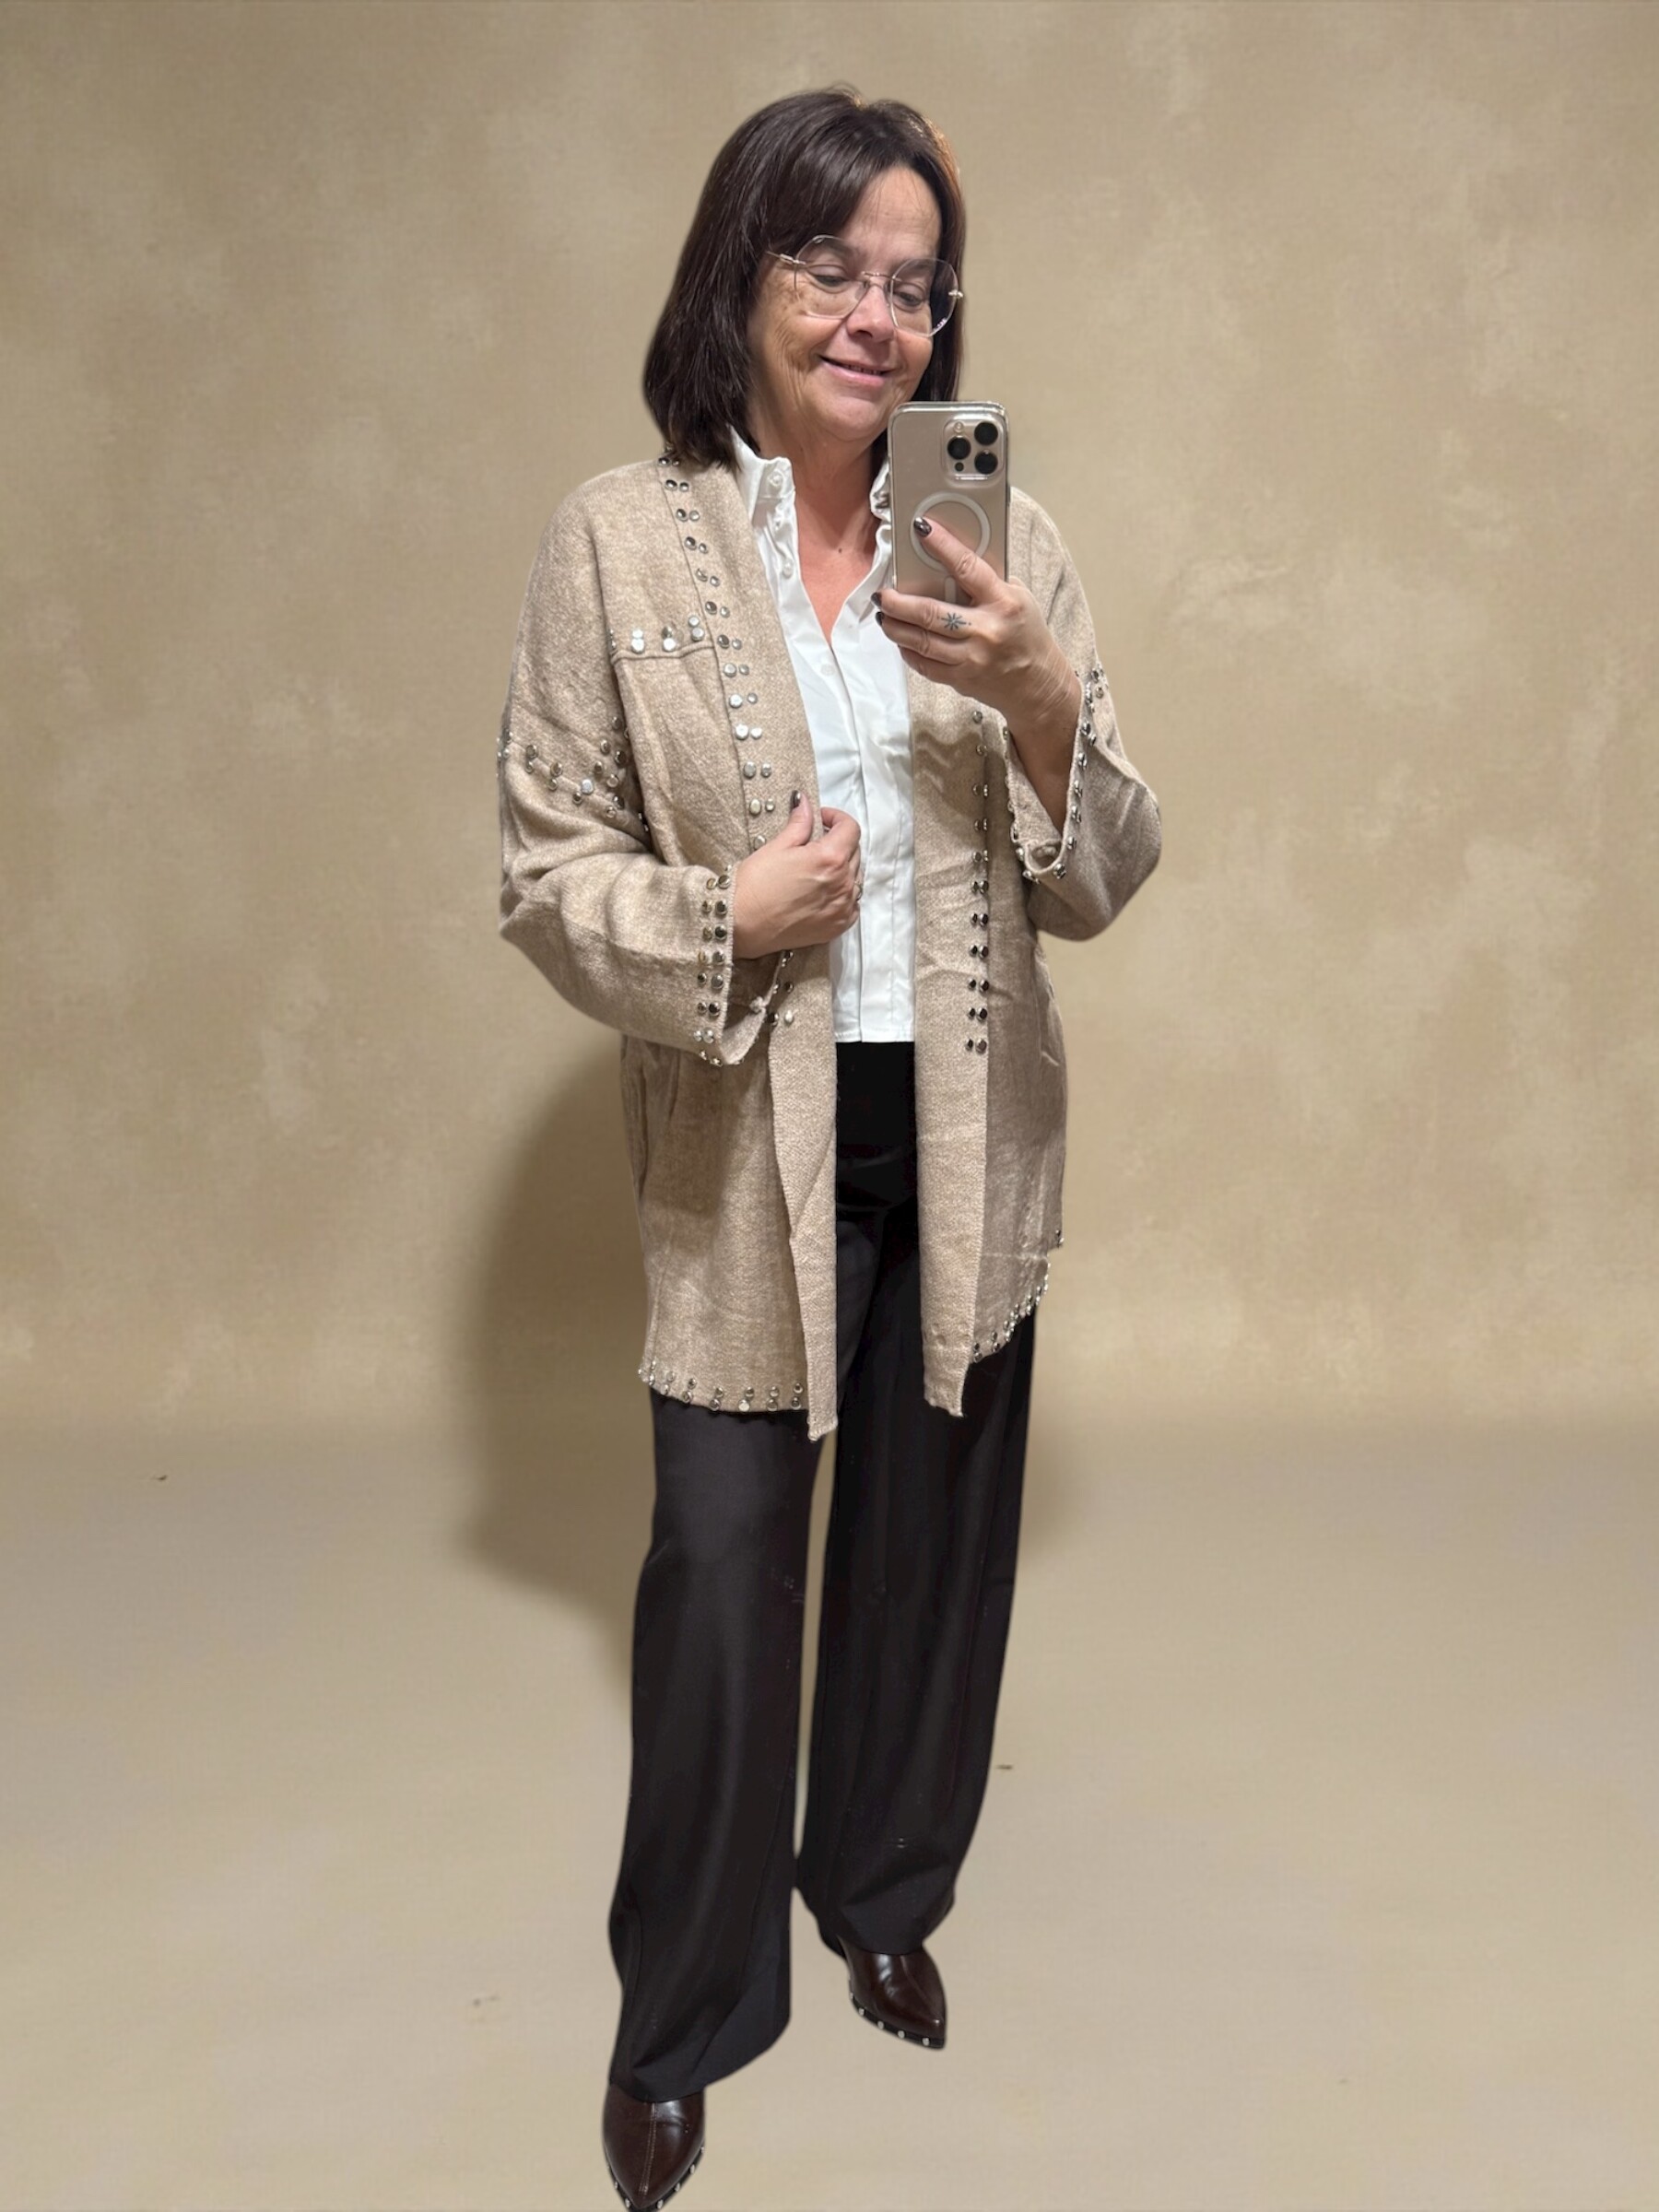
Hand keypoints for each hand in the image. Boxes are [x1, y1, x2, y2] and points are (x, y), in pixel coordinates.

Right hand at [731, 792, 863, 957]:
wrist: (741, 925)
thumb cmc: (754, 887)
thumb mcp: (777, 847)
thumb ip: (799, 824)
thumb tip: (805, 804)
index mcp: (830, 858)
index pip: (851, 828)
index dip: (836, 818)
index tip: (822, 819)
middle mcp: (843, 883)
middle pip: (855, 851)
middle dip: (839, 841)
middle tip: (816, 842)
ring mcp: (843, 907)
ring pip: (855, 877)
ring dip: (843, 867)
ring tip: (818, 868)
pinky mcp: (838, 926)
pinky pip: (852, 904)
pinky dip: (843, 893)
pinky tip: (824, 891)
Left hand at [875, 515, 1081, 829]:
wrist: (1037, 684)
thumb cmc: (1026, 633)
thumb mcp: (1018, 598)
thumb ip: (986, 583)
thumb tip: (948, 560)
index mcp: (1003, 602)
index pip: (967, 568)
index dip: (942, 546)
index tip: (920, 528)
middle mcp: (985, 631)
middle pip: (931, 613)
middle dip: (900, 602)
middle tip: (883, 593)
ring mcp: (970, 658)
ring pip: (921, 641)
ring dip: (895, 627)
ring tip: (884, 614)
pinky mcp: (960, 679)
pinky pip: (924, 664)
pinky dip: (908, 650)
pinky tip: (900, 638)